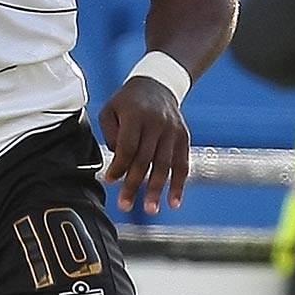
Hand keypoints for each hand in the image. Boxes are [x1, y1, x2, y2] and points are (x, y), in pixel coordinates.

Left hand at [98, 76, 190, 214]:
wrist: (158, 84)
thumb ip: (110, 134)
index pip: (127, 147)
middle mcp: (156, 123)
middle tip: (125, 205)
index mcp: (135, 115)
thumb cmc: (128, 102)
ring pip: (164, 165)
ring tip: (151, 210)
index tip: (110, 181)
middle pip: (145, 159)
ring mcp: (172, 131)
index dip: (119, 166)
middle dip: (134, 184)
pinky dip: (178, 185)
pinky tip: (174, 202)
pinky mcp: (184, 137)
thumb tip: (118, 161)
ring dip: (156, 189)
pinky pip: (182, 164)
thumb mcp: (111, 109)